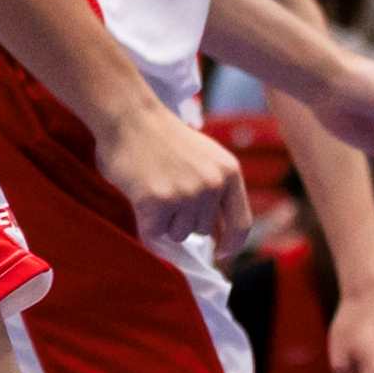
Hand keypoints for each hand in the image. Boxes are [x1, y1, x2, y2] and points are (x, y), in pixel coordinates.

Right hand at [95, 103, 251, 250]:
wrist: (132, 118)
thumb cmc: (165, 139)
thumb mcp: (206, 158)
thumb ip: (215, 189)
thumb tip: (218, 234)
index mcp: (229, 172)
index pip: (241, 223)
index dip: (232, 244)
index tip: (222, 254)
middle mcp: (213, 185)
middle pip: (202, 232)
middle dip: (184, 220)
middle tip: (167, 191)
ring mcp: (186, 194)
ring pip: (177, 235)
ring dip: (164, 222)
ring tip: (155, 190)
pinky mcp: (157, 202)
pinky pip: (153, 234)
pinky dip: (145, 224)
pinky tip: (140, 197)